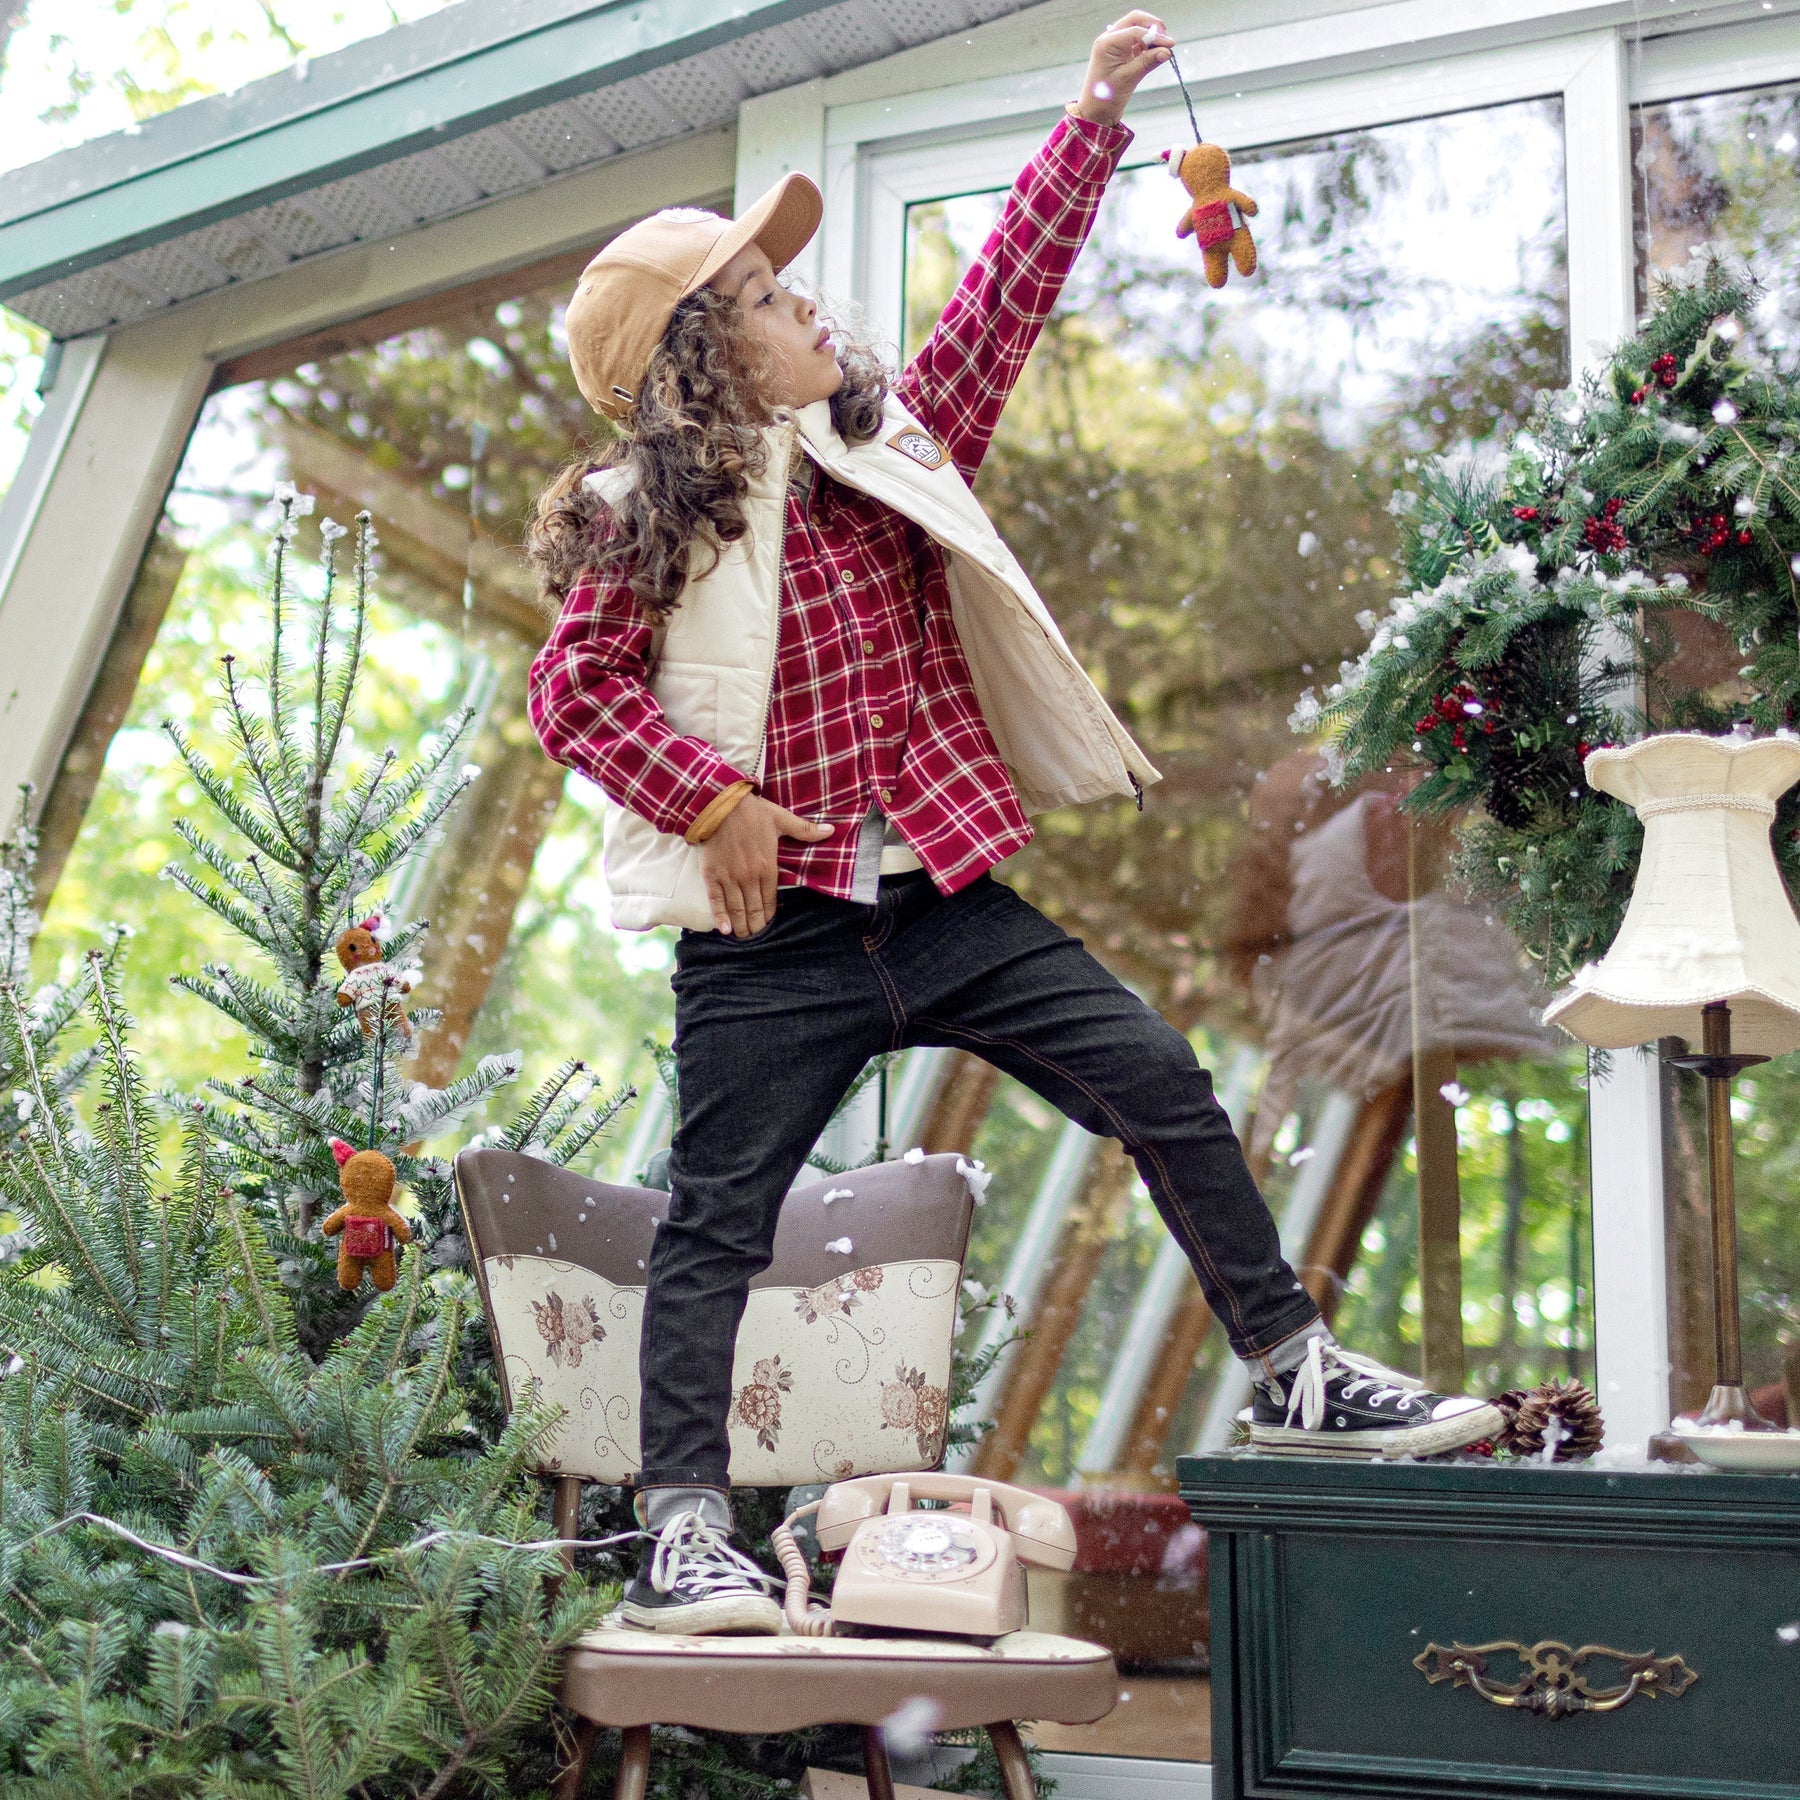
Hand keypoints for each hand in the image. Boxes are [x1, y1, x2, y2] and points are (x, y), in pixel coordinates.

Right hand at [698, 795, 832, 936]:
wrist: (719, 803)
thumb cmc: (751, 811)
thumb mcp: (782, 819)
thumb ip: (806, 830)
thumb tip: (831, 830)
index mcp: (767, 867)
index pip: (770, 900)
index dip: (770, 915)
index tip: (770, 926)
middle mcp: (749, 877)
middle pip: (753, 910)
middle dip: (756, 927)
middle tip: (757, 939)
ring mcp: (729, 878)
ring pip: (737, 909)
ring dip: (741, 926)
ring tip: (744, 938)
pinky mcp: (711, 875)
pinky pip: (716, 901)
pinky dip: (720, 917)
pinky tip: (725, 930)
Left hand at [1075, 11, 1172, 127]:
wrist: (1095, 112)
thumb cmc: (1105, 98)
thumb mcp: (1128, 79)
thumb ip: (1147, 62)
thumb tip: (1167, 52)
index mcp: (1107, 43)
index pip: (1135, 31)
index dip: (1155, 36)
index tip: (1170, 45)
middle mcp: (1110, 39)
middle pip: (1135, 20)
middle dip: (1153, 27)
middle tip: (1167, 40)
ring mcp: (1115, 44)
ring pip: (1137, 29)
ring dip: (1151, 36)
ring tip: (1162, 50)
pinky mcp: (1121, 52)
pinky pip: (1137, 41)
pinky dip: (1148, 45)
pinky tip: (1156, 54)